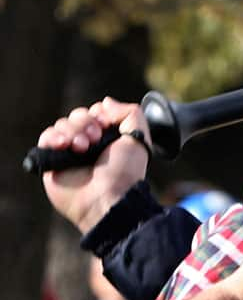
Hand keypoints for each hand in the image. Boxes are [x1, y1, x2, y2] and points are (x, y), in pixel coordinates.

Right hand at [39, 97, 150, 232]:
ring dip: (73, 131)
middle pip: (78, 115)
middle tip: (95, 139)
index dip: (100, 114)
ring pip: (62, 124)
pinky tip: (64, 145)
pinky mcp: (52, 160)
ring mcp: (70, 152)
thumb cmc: (124, 172)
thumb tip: (106, 102)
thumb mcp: (138, 137)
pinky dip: (54, 137)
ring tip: (82, 147)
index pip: (96, 112)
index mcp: (108, 138)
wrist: (106, 197)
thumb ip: (130, 113)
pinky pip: (47, 137)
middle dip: (86, 122)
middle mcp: (89, 144)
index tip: (106, 125)